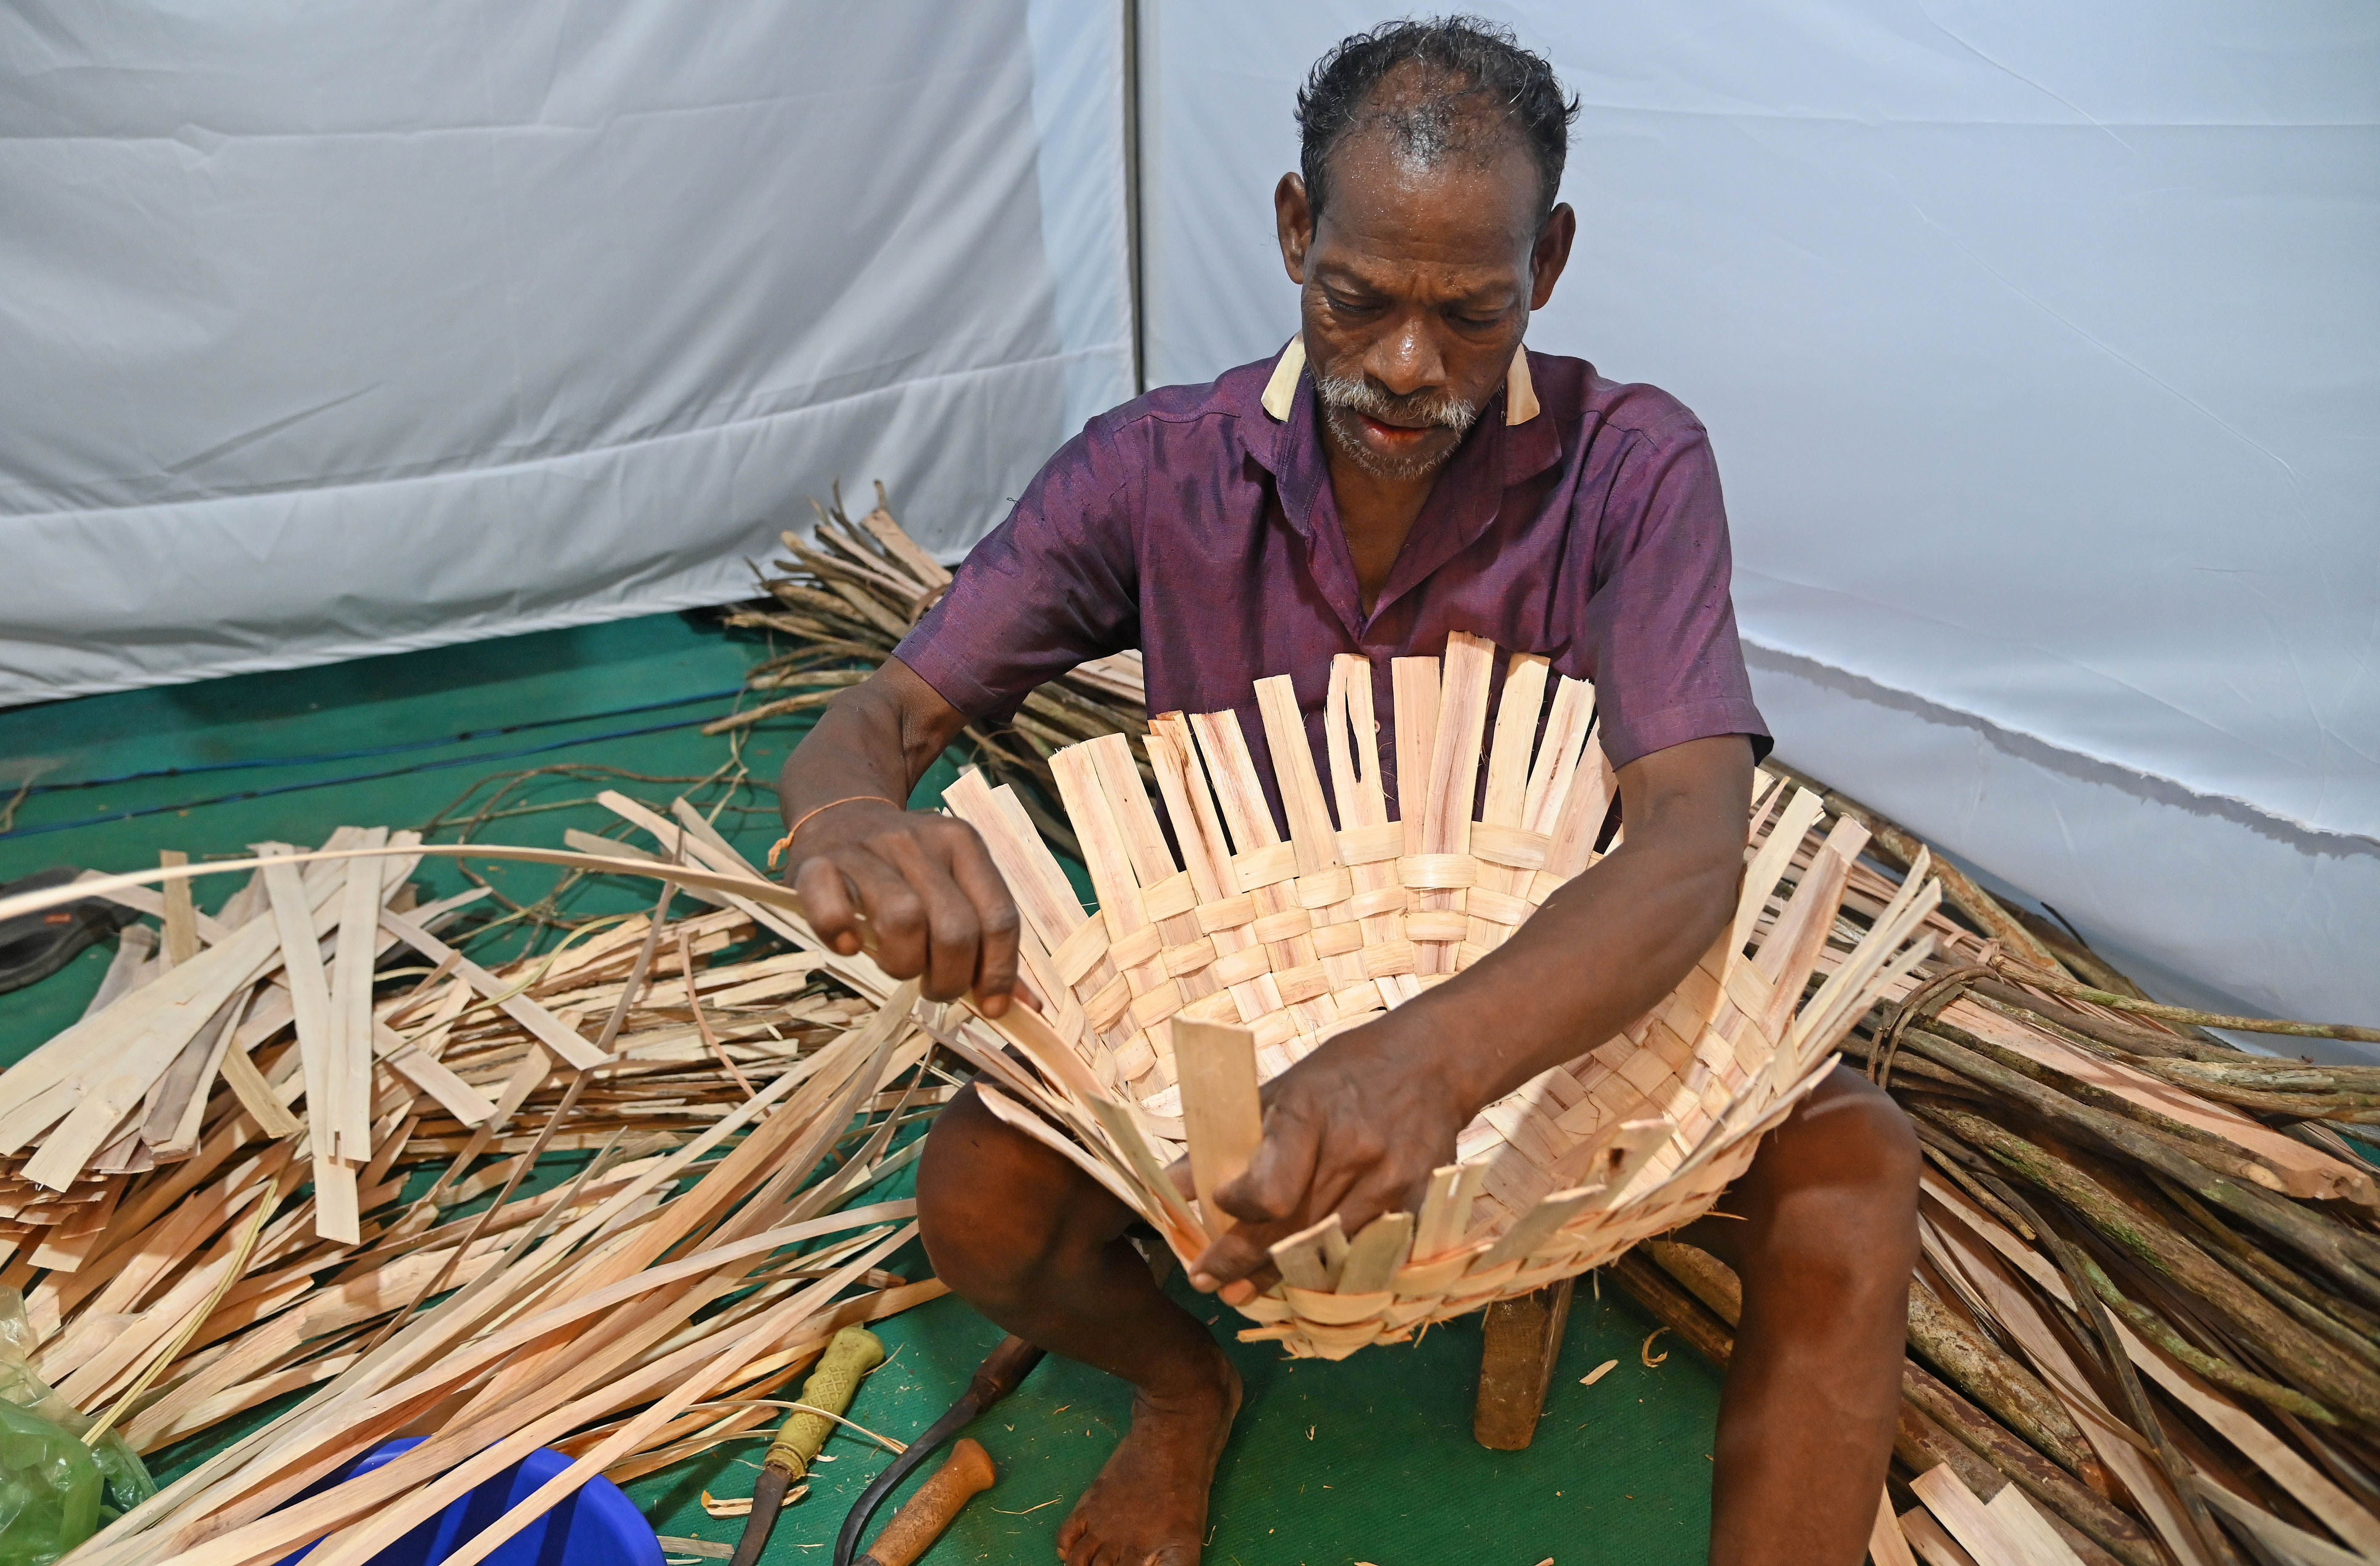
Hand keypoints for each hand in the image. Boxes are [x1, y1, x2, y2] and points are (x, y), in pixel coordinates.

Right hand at [784, 799, 1022, 1012]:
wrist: (839, 810)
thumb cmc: (907, 865)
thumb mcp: (956, 883)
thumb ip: (989, 939)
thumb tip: (1027, 1006)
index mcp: (963, 843)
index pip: (998, 917)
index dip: (999, 972)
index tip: (990, 1007)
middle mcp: (919, 841)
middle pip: (954, 928)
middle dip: (950, 978)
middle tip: (936, 987)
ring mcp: (867, 849)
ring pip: (902, 920)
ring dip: (903, 964)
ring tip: (899, 967)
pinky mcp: (817, 863)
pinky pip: (832, 908)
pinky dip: (841, 934)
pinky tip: (849, 946)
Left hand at [1185, 1013, 1470, 1299]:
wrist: (1430, 1064)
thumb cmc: (1343, 1074)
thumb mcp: (1281, 1090)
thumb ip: (1228, 1138)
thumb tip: (1170, 1185)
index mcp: (1311, 1115)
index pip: (1268, 1191)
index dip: (1237, 1210)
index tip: (1215, 1209)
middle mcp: (1354, 1153)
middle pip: (1290, 1231)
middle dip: (1240, 1261)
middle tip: (1205, 1280)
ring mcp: (1390, 1184)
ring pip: (1327, 1252)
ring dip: (1280, 1276)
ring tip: (1241, 1289)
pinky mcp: (1415, 1204)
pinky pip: (1365, 1253)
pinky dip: (1331, 1268)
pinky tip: (1303, 1278)